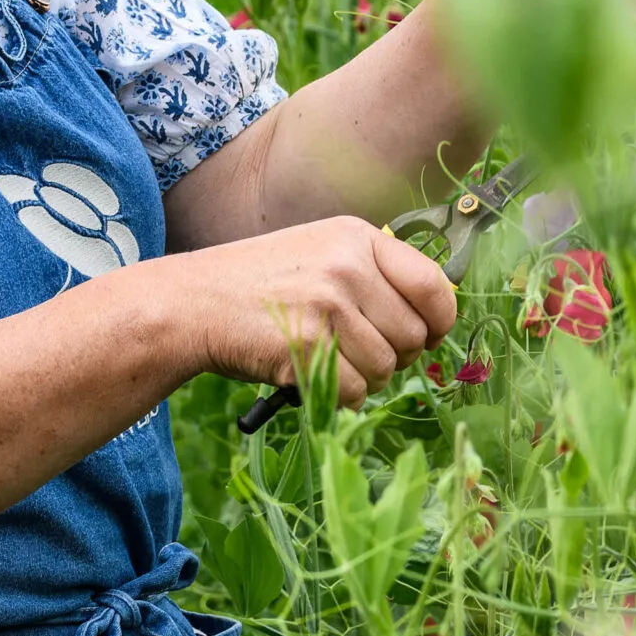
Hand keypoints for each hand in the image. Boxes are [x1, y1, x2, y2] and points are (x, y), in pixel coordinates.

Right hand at [149, 215, 456, 406]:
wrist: (195, 302)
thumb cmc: (261, 283)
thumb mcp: (321, 252)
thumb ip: (374, 276)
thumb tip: (433, 321)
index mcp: (358, 238)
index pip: (433, 285)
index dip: (440, 321)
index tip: (428, 336)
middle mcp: (348, 267)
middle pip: (413, 336)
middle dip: (394, 356)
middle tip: (357, 353)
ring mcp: (328, 306)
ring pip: (386, 368)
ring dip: (364, 378)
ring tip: (329, 361)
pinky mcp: (308, 347)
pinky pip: (355, 391)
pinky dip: (340, 396)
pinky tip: (312, 375)